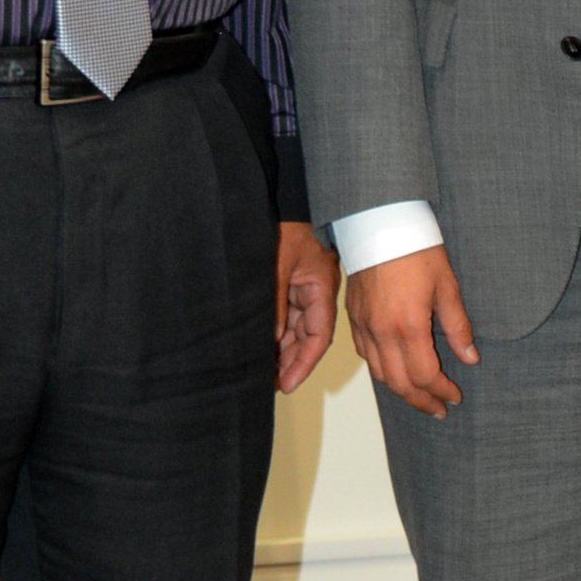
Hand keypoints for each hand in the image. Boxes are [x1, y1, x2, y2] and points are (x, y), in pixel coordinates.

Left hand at [273, 220, 340, 395]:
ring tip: (260, 371)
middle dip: (289, 362)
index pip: (317, 338)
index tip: (286, 383)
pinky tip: (259, 345)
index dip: (303, 364)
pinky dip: (272, 331)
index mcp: (321, 289)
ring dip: (279, 349)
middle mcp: (314, 293)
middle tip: (269, 384)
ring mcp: (301, 288)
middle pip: (305, 337)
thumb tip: (268, 341)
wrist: (285, 196)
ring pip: (292, 328)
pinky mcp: (288, 282)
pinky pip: (282, 314)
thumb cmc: (287, 222)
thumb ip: (274, 304)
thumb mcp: (278, 265)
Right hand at [347, 246, 477, 417]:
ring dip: (401, 390)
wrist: (380, 223)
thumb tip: (469, 357)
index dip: (441, 391)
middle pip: (400, 383)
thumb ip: (458, 327)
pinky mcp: (353, 317)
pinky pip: (365, 354)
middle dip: (421, 401)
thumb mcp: (447, 287)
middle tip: (439, 409)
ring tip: (420, 396)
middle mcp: (381, 332)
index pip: (425, 375)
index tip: (454, 397)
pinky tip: (395, 370)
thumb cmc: (416, 249)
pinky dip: (381, 370)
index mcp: (408, 326)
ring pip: (380, 373)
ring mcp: (364, 325)